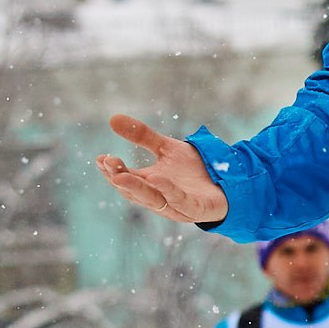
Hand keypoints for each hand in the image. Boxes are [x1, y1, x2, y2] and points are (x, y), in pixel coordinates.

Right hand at [97, 117, 227, 224]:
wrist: (228, 180)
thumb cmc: (194, 168)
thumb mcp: (166, 147)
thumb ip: (142, 136)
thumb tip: (112, 118)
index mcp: (149, 184)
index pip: (125, 179)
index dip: (112, 170)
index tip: (100, 158)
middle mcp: (159, 197)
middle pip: (135, 191)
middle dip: (120, 178)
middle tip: (108, 163)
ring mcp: (177, 206)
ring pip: (153, 199)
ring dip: (137, 188)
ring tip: (121, 176)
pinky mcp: (197, 209)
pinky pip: (181, 202)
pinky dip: (168, 191)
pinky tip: (156, 177)